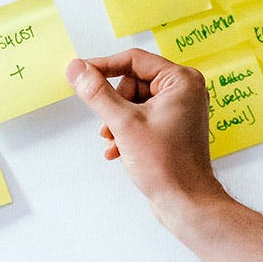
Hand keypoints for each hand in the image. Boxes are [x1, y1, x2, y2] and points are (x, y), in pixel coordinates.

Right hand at [66, 49, 227, 221]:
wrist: (185, 201)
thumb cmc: (167, 164)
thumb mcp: (123, 123)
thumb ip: (97, 93)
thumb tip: (77, 69)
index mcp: (181, 80)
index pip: (134, 60)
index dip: (103, 66)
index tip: (80, 74)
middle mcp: (184, 91)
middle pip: (133, 82)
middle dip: (114, 105)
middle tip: (109, 126)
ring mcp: (179, 109)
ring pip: (133, 102)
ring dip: (117, 121)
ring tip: (114, 141)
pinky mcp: (172, 127)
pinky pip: (141, 117)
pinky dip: (126, 131)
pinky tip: (118, 150)